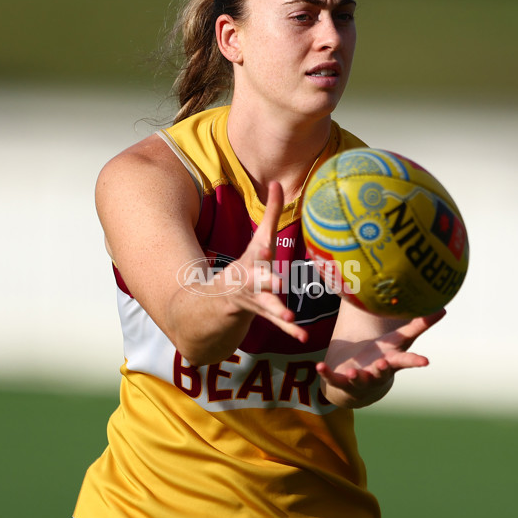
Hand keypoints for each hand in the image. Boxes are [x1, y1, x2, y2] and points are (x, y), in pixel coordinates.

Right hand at [218, 181, 308, 342]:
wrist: (215, 302)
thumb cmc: (247, 265)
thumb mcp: (258, 240)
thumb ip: (271, 213)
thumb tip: (276, 181)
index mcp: (253, 261)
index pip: (259, 250)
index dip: (264, 246)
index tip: (268, 245)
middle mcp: (250, 280)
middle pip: (259, 279)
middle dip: (268, 280)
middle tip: (280, 282)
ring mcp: (253, 300)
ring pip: (266, 305)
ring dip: (277, 311)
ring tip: (290, 316)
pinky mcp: (260, 315)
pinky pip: (276, 325)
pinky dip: (289, 330)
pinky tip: (302, 336)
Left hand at [317, 308, 445, 407]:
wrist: (358, 383)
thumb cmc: (383, 356)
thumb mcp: (399, 341)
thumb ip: (418, 325)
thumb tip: (443, 308)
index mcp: (392, 361)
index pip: (405, 360)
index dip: (415, 361)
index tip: (425, 361)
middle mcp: (377, 372)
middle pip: (382, 371)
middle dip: (383, 368)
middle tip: (383, 364)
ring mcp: (360, 379)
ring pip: (360, 379)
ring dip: (357, 376)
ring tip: (354, 373)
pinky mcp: (342, 382)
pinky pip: (334, 379)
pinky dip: (327, 374)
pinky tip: (320, 366)